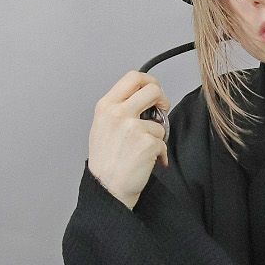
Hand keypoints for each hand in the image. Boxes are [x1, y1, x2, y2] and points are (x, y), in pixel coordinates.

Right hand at [87, 71, 170, 209]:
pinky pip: (163, 142)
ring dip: (157, 137)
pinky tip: (147, 161)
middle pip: (153, 89)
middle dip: (163, 99)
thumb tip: (140, 99)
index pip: (133, 77)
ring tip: (143, 150)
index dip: (150, 81)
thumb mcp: (102, 126)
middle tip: (162, 110)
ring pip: (160, 122)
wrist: (107, 187)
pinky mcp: (147, 142)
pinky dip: (160, 154)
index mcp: (106, 106)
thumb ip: (119, 108)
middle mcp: (118, 112)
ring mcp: (133, 127)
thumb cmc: (105, 161)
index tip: (155, 89)